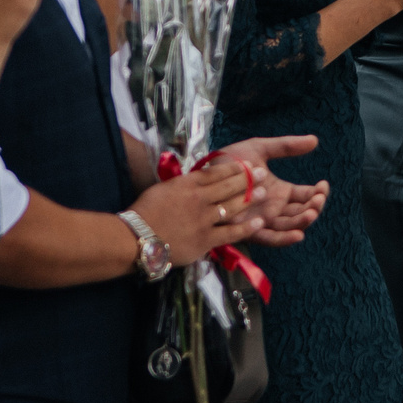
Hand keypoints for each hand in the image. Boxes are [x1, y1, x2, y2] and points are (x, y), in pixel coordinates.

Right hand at [131, 159, 261, 261]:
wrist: (137, 238)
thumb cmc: (145, 212)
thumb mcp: (163, 189)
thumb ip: (183, 184)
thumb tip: (196, 177)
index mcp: (187, 184)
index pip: (216, 172)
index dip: (234, 167)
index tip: (247, 163)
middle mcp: (199, 199)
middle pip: (228, 186)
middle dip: (248, 179)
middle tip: (263, 173)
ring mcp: (204, 219)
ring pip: (233, 206)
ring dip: (250, 199)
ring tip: (265, 193)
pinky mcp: (205, 239)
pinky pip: (230, 232)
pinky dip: (245, 227)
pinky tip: (258, 222)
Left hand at [215, 135, 325, 246]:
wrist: (205, 170)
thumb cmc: (230, 160)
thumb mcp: (261, 148)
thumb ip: (286, 146)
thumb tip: (315, 140)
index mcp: (279, 192)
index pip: (305, 197)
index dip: (317, 193)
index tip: (323, 185)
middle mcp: (273, 208)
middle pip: (300, 214)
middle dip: (314, 208)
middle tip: (318, 198)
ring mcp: (262, 219)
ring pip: (289, 227)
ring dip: (303, 222)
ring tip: (311, 212)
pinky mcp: (248, 228)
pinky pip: (269, 238)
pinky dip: (285, 239)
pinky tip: (298, 234)